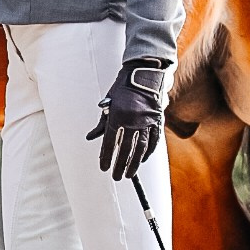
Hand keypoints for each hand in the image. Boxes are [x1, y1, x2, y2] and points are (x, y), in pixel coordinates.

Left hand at [86, 59, 168, 180]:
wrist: (143, 72)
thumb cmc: (122, 87)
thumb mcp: (109, 102)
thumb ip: (102, 123)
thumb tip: (92, 138)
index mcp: (118, 115)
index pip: (110, 142)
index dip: (106, 157)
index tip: (104, 167)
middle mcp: (133, 120)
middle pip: (126, 149)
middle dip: (120, 165)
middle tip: (116, 177)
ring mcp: (147, 121)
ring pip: (141, 148)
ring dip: (135, 163)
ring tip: (129, 174)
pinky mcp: (158, 120)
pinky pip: (154, 140)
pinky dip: (149, 151)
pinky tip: (143, 159)